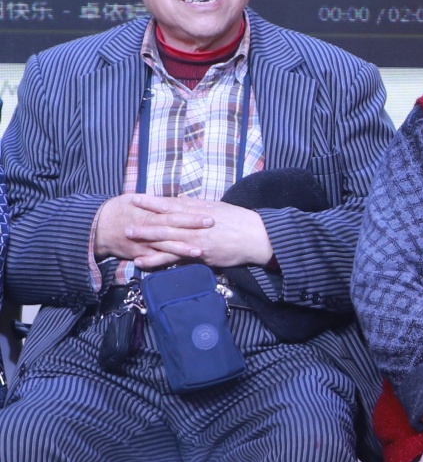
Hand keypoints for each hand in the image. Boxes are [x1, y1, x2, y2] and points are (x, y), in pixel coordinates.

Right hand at [93, 192, 205, 269]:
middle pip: (174, 229)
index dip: (191, 215)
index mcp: (148, 213)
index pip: (174, 214)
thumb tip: (177, 199)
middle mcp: (148, 229)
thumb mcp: (134, 200)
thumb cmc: (117, 210)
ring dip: (183, 250)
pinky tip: (181, 265)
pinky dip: (167, 261)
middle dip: (192, 229)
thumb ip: (156, 202)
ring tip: (200, 251)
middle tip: (211, 228)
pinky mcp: (140, 255)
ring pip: (166, 247)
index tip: (209, 214)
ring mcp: (144, 244)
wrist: (96, 228)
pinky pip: (155, 260)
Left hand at [106, 195, 273, 268]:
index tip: (135, 198)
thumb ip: (198, 206)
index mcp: (199, 210)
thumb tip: (181, 202)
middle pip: (165, 221)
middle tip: (124, 221)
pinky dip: (157, 260)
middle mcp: (195, 224)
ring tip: (128, 238)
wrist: (258, 237)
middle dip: (144, 221)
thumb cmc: (240, 221)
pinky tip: (143, 262)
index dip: (152, 202)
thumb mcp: (218, 208)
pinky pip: (175, 258)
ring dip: (146, 239)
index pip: (171, 204)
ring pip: (167, 239)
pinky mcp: (200, 255)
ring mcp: (196, 240)